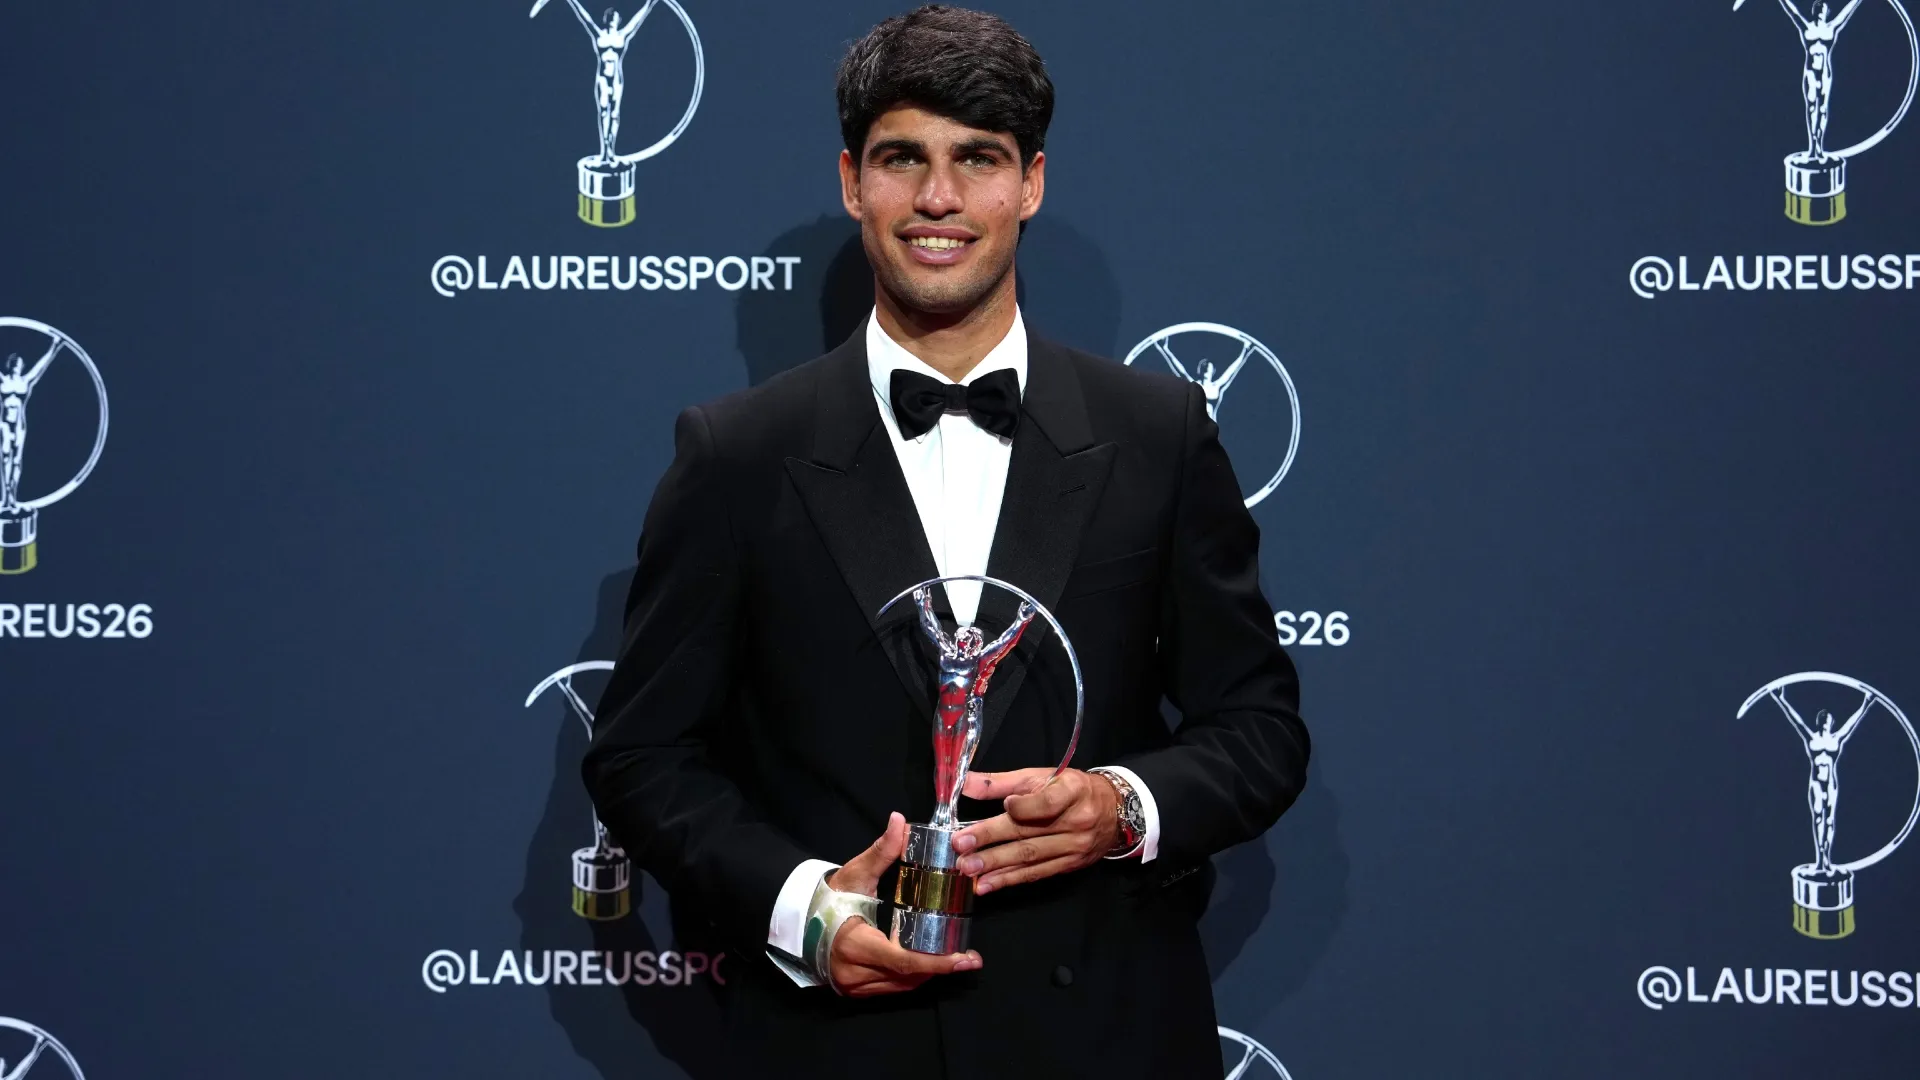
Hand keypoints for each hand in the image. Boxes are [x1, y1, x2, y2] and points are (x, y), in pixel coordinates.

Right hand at [823, 811, 982, 996]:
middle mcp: (853, 971)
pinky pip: (891, 988)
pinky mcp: (854, 990)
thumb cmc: (831, 897)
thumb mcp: (856, 873)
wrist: (800, 921)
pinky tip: (927, 964)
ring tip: (954, 959)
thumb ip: (881, 851)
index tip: (965, 959)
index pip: (903, 960)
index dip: (937, 963)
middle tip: (970, 959)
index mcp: (854, 943)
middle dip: (940, 969)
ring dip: (927, 974)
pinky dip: (911, 977)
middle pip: (907, 976)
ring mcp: (853, 985)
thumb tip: (899, 822)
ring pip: (901, 986)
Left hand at [952, 768, 1119, 893]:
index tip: (1006, 806)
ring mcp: (1073, 847)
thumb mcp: (1042, 777)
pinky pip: (1035, 874)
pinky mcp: (1068, 866)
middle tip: (961, 846)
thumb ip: (1002, 782)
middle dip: (992, 840)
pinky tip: (986, 885)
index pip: (1048, 802)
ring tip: (968, 869)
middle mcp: (1076, 821)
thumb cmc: (1071, 790)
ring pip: (1030, 857)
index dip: (1026, 806)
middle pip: (1030, 832)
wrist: (1113, 812)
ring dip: (996, 866)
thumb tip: (965, 783)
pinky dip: (1008, 880)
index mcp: (1072, 791)